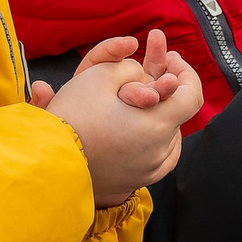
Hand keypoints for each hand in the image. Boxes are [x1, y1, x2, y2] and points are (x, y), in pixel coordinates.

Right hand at [42, 38, 200, 206]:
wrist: (48, 160)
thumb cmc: (72, 116)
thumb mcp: (98, 74)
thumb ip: (131, 67)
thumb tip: (144, 73)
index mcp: (157, 124)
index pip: (192, 96)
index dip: (186, 74)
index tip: (172, 60)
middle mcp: (160, 151)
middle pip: (176, 114)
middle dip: (165, 92)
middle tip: (148, 74)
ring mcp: (150, 169)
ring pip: (167, 136)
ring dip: (158, 117)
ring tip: (138, 103)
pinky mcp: (138, 180)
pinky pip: (157, 156)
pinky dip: (151, 140)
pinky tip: (135, 129)